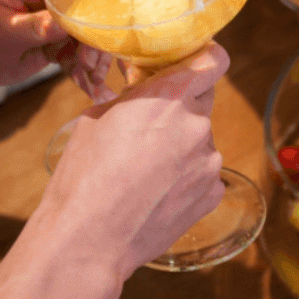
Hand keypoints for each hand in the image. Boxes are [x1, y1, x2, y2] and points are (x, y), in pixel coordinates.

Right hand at [30, 44, 228, 282]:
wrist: (88, 238)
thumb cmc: (84, 175)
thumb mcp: (99, 117)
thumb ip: (135, 97)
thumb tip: (146, 89)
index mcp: (169, 96)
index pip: (214, 59)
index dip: (206, 59)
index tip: (196, 64)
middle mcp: (198, 124)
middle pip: (202, 102)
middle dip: (182, 108)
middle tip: (152, 128)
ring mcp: (209, 161)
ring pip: (200, 141)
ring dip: (182, 148)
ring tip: (145, 172)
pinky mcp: (213, 193)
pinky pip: (204, 174)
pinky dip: (186, 179)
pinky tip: (157, 193)